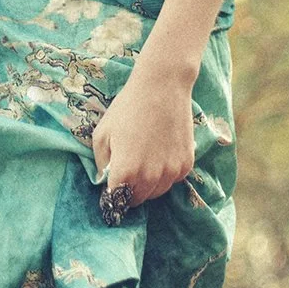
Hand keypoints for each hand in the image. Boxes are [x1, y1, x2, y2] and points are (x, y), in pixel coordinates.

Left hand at [90, 47, 198, 217]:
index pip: (117, 201)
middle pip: (138, 200)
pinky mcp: (186, 164)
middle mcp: (150, 177)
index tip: (112, 187)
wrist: (163, 86)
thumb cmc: (127, 108)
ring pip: (157, 192)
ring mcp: (171, 172)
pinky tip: (159, 153)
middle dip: (130, 191)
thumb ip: (102, 164)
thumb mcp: (102, 134)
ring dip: (148, 185)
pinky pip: (172, 180)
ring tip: (143, 160)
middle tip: (126, 172)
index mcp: (126, 171)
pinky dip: (164, 174)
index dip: (112, 195)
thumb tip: (106, 181)